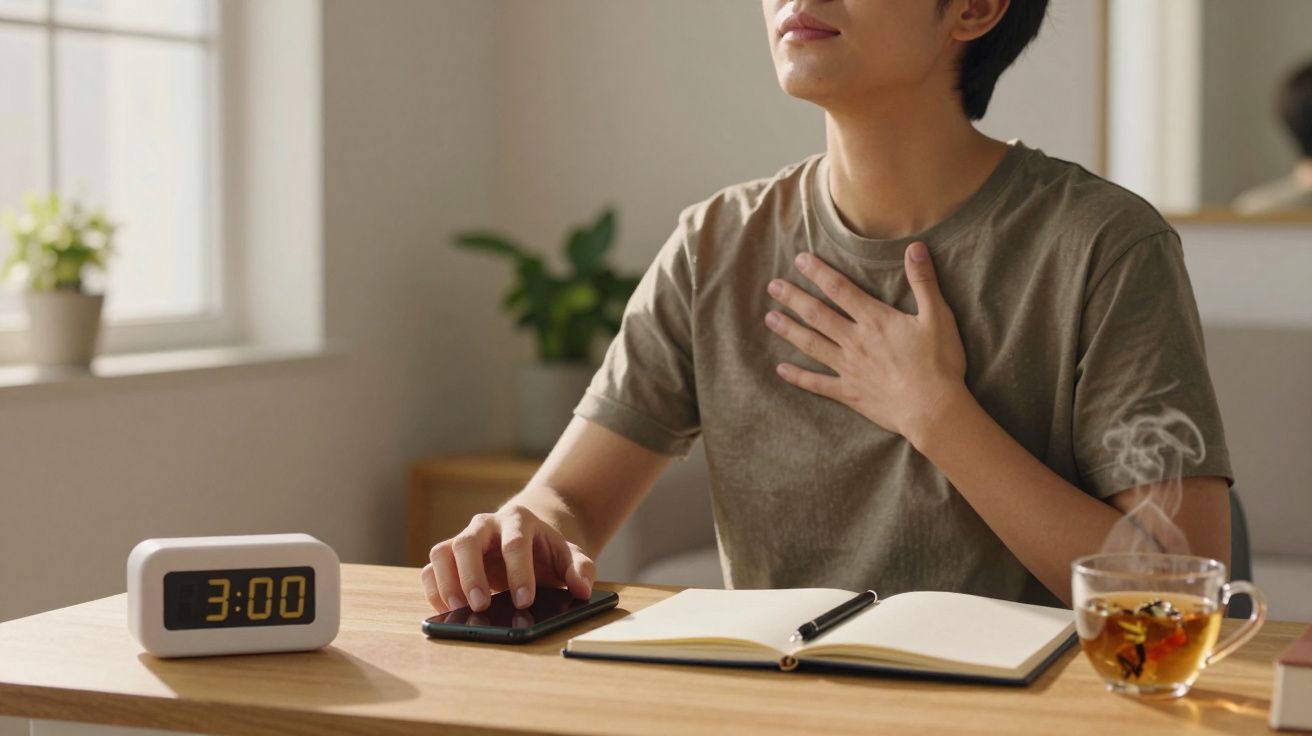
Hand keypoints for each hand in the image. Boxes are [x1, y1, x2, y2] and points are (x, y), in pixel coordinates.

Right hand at [420, 505, 595, 612]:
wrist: (528, 538)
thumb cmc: (546, 550)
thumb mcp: (570, 555)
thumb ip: (581, 569)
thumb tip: (583, 589)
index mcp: (519, 521)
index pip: (515, 544)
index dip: (519, 573)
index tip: (524, 601)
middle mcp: (485, 526)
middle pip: (468, 542)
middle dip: (472, 575)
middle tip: (481, 606)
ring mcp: (464, 539)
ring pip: (442, 552)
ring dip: (446, 582)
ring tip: (458, 609)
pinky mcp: (449, 556)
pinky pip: (431, 568)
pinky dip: (433, 589)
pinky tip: (446, 610)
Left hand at [764, 242, 967, 445]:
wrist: (933, 409)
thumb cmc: (939, 363)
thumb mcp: (937, 316)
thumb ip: (923, 281)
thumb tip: (915, 247)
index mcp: (875, 320)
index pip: (840, 290)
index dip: (818, 273)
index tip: (799, 260)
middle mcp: (855, 341)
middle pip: (818, 315)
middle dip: (794, 298)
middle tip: (773, 286)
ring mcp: (849, 368)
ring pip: (812, 345)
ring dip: (789, 331)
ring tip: (769, 318)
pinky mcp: (849, 393)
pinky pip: (818, 384)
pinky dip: (798, 377)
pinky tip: (781, 370)